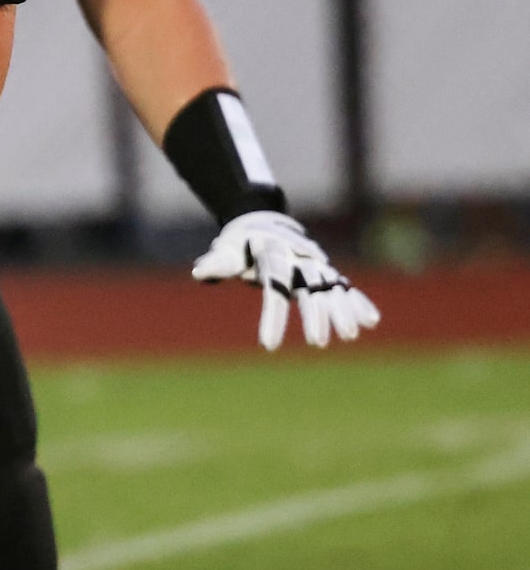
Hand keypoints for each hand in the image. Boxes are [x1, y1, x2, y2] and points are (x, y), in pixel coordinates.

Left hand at [192, 210, 381, 349]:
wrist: (261, 223)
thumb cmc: (239, 244)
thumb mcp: (226, 251)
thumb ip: (217, 262)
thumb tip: (199, 272)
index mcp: (272, 256)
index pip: (274, 289)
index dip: (273, 317)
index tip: (269, 346)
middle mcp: (298, 259)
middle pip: (309, 288)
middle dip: (315, 315)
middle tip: (319, 343)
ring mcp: (313, 264)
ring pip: (331, 288)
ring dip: (342, 311)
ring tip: (352, 335)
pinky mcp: (323, 271)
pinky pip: (342, 287)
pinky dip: (356, 302)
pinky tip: (371, 321)